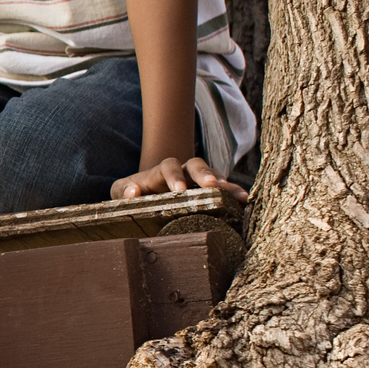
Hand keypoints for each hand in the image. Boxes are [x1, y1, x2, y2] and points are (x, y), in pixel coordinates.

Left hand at [111, 156, 247, 200]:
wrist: (147, 193)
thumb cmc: (133, 193)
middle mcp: (183, 172)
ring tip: (239, 196)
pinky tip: (246, 202)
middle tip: (212, 186)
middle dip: (204, 175)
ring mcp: (198, 181)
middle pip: (196, 165)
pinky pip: (225, 191)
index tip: (178, 190)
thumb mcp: (122, 191)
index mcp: (161, 171)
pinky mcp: (209, 192)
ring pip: (215, 176)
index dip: (174, 176)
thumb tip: (133, 192)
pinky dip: (235, 194)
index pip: (169, 166)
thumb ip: (123, 190)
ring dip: (226, 185)